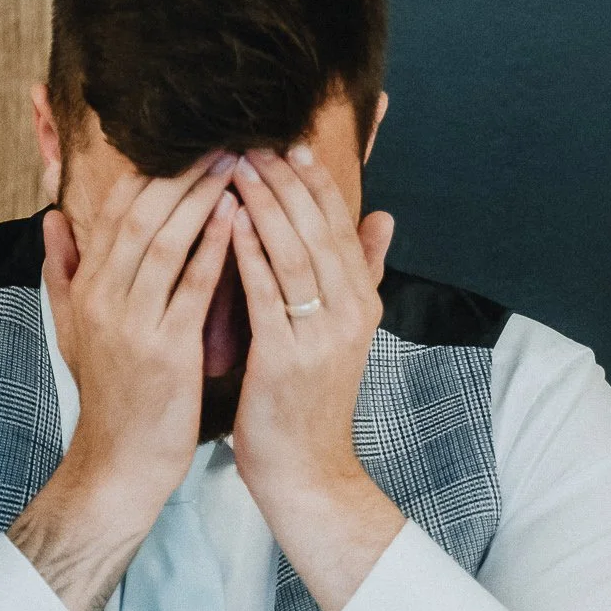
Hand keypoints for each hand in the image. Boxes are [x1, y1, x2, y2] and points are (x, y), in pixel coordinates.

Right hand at [9, 158, 237, 610]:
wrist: (120, 463)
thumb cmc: (112, 395)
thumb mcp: (75, 329)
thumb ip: (64, 271)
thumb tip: (51, 218)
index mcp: (87, 286)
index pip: (117, 209)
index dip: (154, 171)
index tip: (192, 140)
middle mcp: (103, 296)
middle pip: (140, 213)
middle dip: (182, 172)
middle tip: (224, 139)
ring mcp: (131, 322)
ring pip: (164, 241)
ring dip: (201, 197)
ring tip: (236, 164)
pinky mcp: (163, 350)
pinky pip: (190, 287)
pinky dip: (213, 249)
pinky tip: (238, 219)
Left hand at [229, 144, 404, 610]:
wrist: (308, 471)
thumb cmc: (310, 400)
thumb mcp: (345, 333)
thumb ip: (364, 273)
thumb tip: (383, 218)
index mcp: (364, 301)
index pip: (340, 224)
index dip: (314, 181)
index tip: (287, 142)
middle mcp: (350, 312)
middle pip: (318, 228)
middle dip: (285, 180)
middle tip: (254, 139)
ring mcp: (322, 334)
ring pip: (293, 252)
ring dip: (264, 204)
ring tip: (236, 165)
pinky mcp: (288, 357)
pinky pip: (266, 292)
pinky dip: (247, 251)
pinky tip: (226, 220)